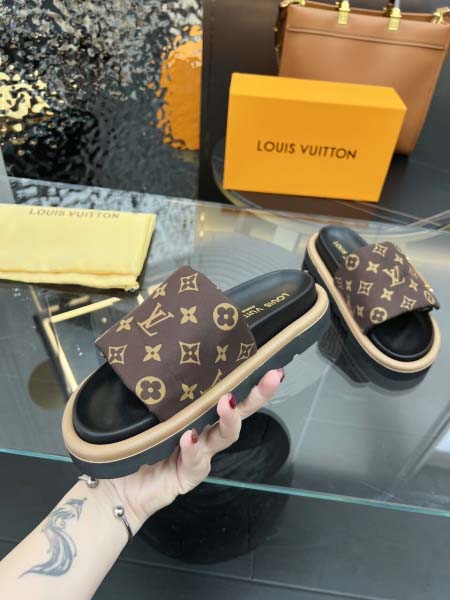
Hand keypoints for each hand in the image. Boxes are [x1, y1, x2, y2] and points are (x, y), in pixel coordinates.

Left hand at [107, 369, 283, 532]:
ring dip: (229, 418)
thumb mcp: (143, 410)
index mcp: (197, 413)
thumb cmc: (132, 442)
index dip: (246, 377)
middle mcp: (205, 432)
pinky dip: (193, 448)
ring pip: (224, 436)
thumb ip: (156, 390)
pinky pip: (196, 461)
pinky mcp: (189, 476)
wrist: (117, 487)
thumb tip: (160, 353)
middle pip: (240, 412)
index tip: (266, 360)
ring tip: (227, 402)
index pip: (226, 392)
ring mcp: (201, 455)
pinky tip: (189, 438)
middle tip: (272, 377)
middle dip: (258, 395)